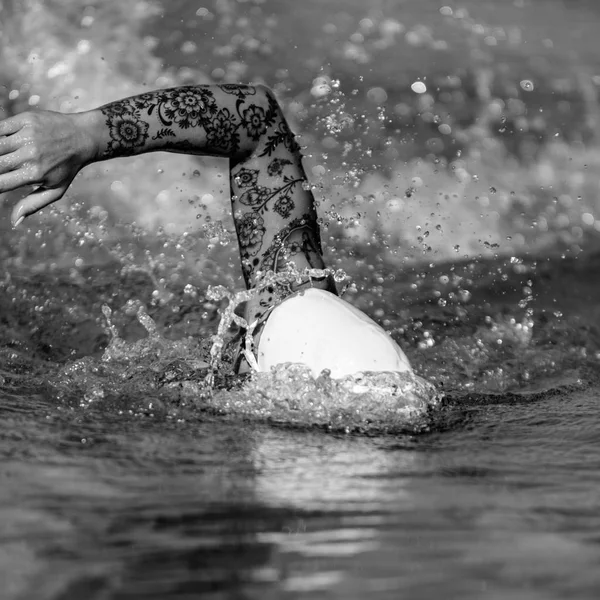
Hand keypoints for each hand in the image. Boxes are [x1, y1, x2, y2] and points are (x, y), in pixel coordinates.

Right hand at [0, 110, 95, 225]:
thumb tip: (15, 221)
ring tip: (3, 159)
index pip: (0, 183)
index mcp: (35, 174)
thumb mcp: (55, 190)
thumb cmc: (67, 168)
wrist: (83, 138)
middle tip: (1, 170)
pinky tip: (1, 143)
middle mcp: (31, 155)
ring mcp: (28, 136)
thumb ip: (33, 204)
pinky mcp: (26, 119)